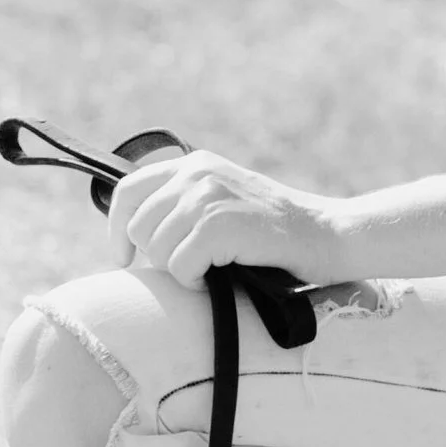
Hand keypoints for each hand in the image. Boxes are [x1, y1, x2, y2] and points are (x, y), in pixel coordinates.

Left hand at [107, 146, 350, 290]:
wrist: (327, 235)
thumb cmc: (276, 232)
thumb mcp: (225, 200)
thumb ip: (186, 204)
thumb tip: (132, 237)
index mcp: (194, 164)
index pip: (128, 190)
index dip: (118, 228)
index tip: (123, 257)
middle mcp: (196, 173)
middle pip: (138, 228)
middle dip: (157, 257)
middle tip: (191, 269)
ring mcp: (206, 197)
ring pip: (155, 250)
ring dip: (180, 271)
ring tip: (214, 269)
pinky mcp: (218, 224)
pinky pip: (179, 267)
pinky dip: (196, 282)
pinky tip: (221, 277)